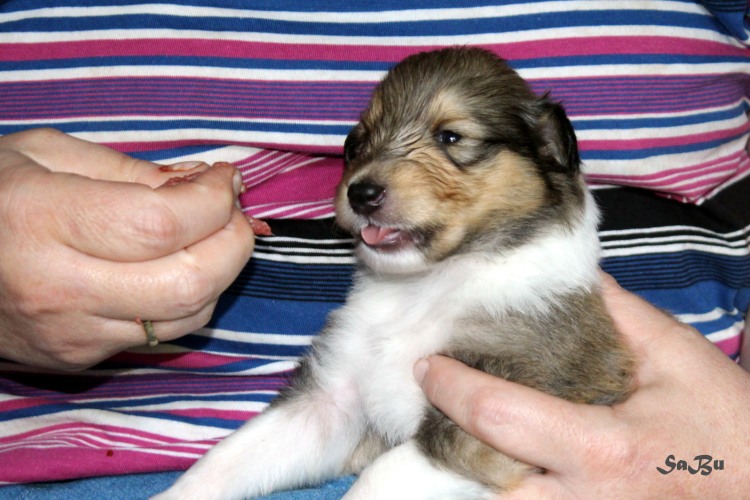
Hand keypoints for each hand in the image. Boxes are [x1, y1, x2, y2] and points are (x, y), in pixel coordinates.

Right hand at [0, 129, 254, 369]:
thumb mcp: (45, 153)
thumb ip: (131, 170)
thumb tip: (204, 184)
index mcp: (42, 219)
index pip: (162, 224)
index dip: (214, 201)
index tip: (226, 180)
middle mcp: (59, 286)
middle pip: (189, 281)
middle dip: (234, 243)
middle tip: (232, 211)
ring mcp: (72, 332)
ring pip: (188, 316)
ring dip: (221, 273)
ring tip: (212, 235)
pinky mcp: (81, 357)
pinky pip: (164, 334)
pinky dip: (190, 298)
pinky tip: (180, 267)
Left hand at [415, 273, 749, 496]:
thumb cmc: (727, 426)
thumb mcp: (676, 356)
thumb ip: (615, 313)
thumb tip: (566, 276)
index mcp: (600, 447)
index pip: (497, 414)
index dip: (451, 386)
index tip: (428, 366)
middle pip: (481, 480)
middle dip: (447, 443)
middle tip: (433, 406)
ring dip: (471, 474)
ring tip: (453, 434)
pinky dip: (503, 489)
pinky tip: (498, 463)